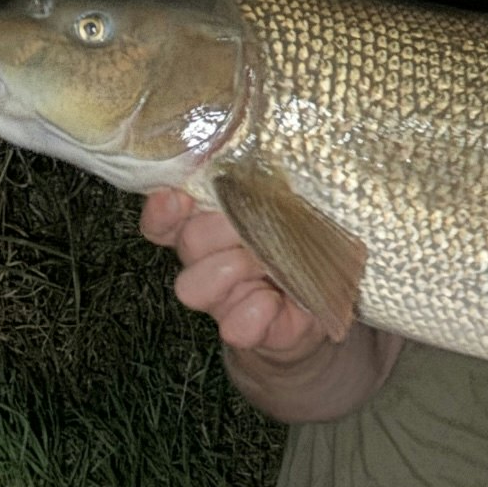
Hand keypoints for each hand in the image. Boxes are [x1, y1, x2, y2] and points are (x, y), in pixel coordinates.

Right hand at [141, 189, 330, 361]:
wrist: (323, 309)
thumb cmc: (307, 245)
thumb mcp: (293, 206)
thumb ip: (270, 186)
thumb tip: (257, 155)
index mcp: (212, 228)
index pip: (165, 219)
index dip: (163, 210)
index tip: (178, 197)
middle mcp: (208, 263)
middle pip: (188, 242)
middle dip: (217, 230)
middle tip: (253, 226)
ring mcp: (225, 300)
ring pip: (191, 286)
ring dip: (228, 268)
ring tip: (264, 263)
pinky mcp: (250, 331)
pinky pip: (234, 327)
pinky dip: (250, 312)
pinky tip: (270, 300)